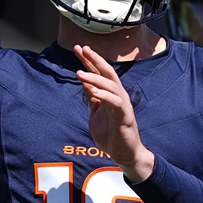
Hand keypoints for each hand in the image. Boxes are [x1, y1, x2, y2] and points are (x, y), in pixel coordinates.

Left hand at [73, 45, 154, 182]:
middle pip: (108, 72)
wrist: (124, 154)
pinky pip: (115, 102)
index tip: (78, 48)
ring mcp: (123, 105)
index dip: (89, 61)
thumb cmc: (111, 134)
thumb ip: (92, 98)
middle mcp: (118, 96)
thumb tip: (85, 82)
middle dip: (94, 59)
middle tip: (82, 48)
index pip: (99, 73)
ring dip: (94, 77)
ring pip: (110, 85)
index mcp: (110, 94)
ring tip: (79, 73)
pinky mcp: (125, 117)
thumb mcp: (96, 113)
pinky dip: (104, 95)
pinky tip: (93, 91)